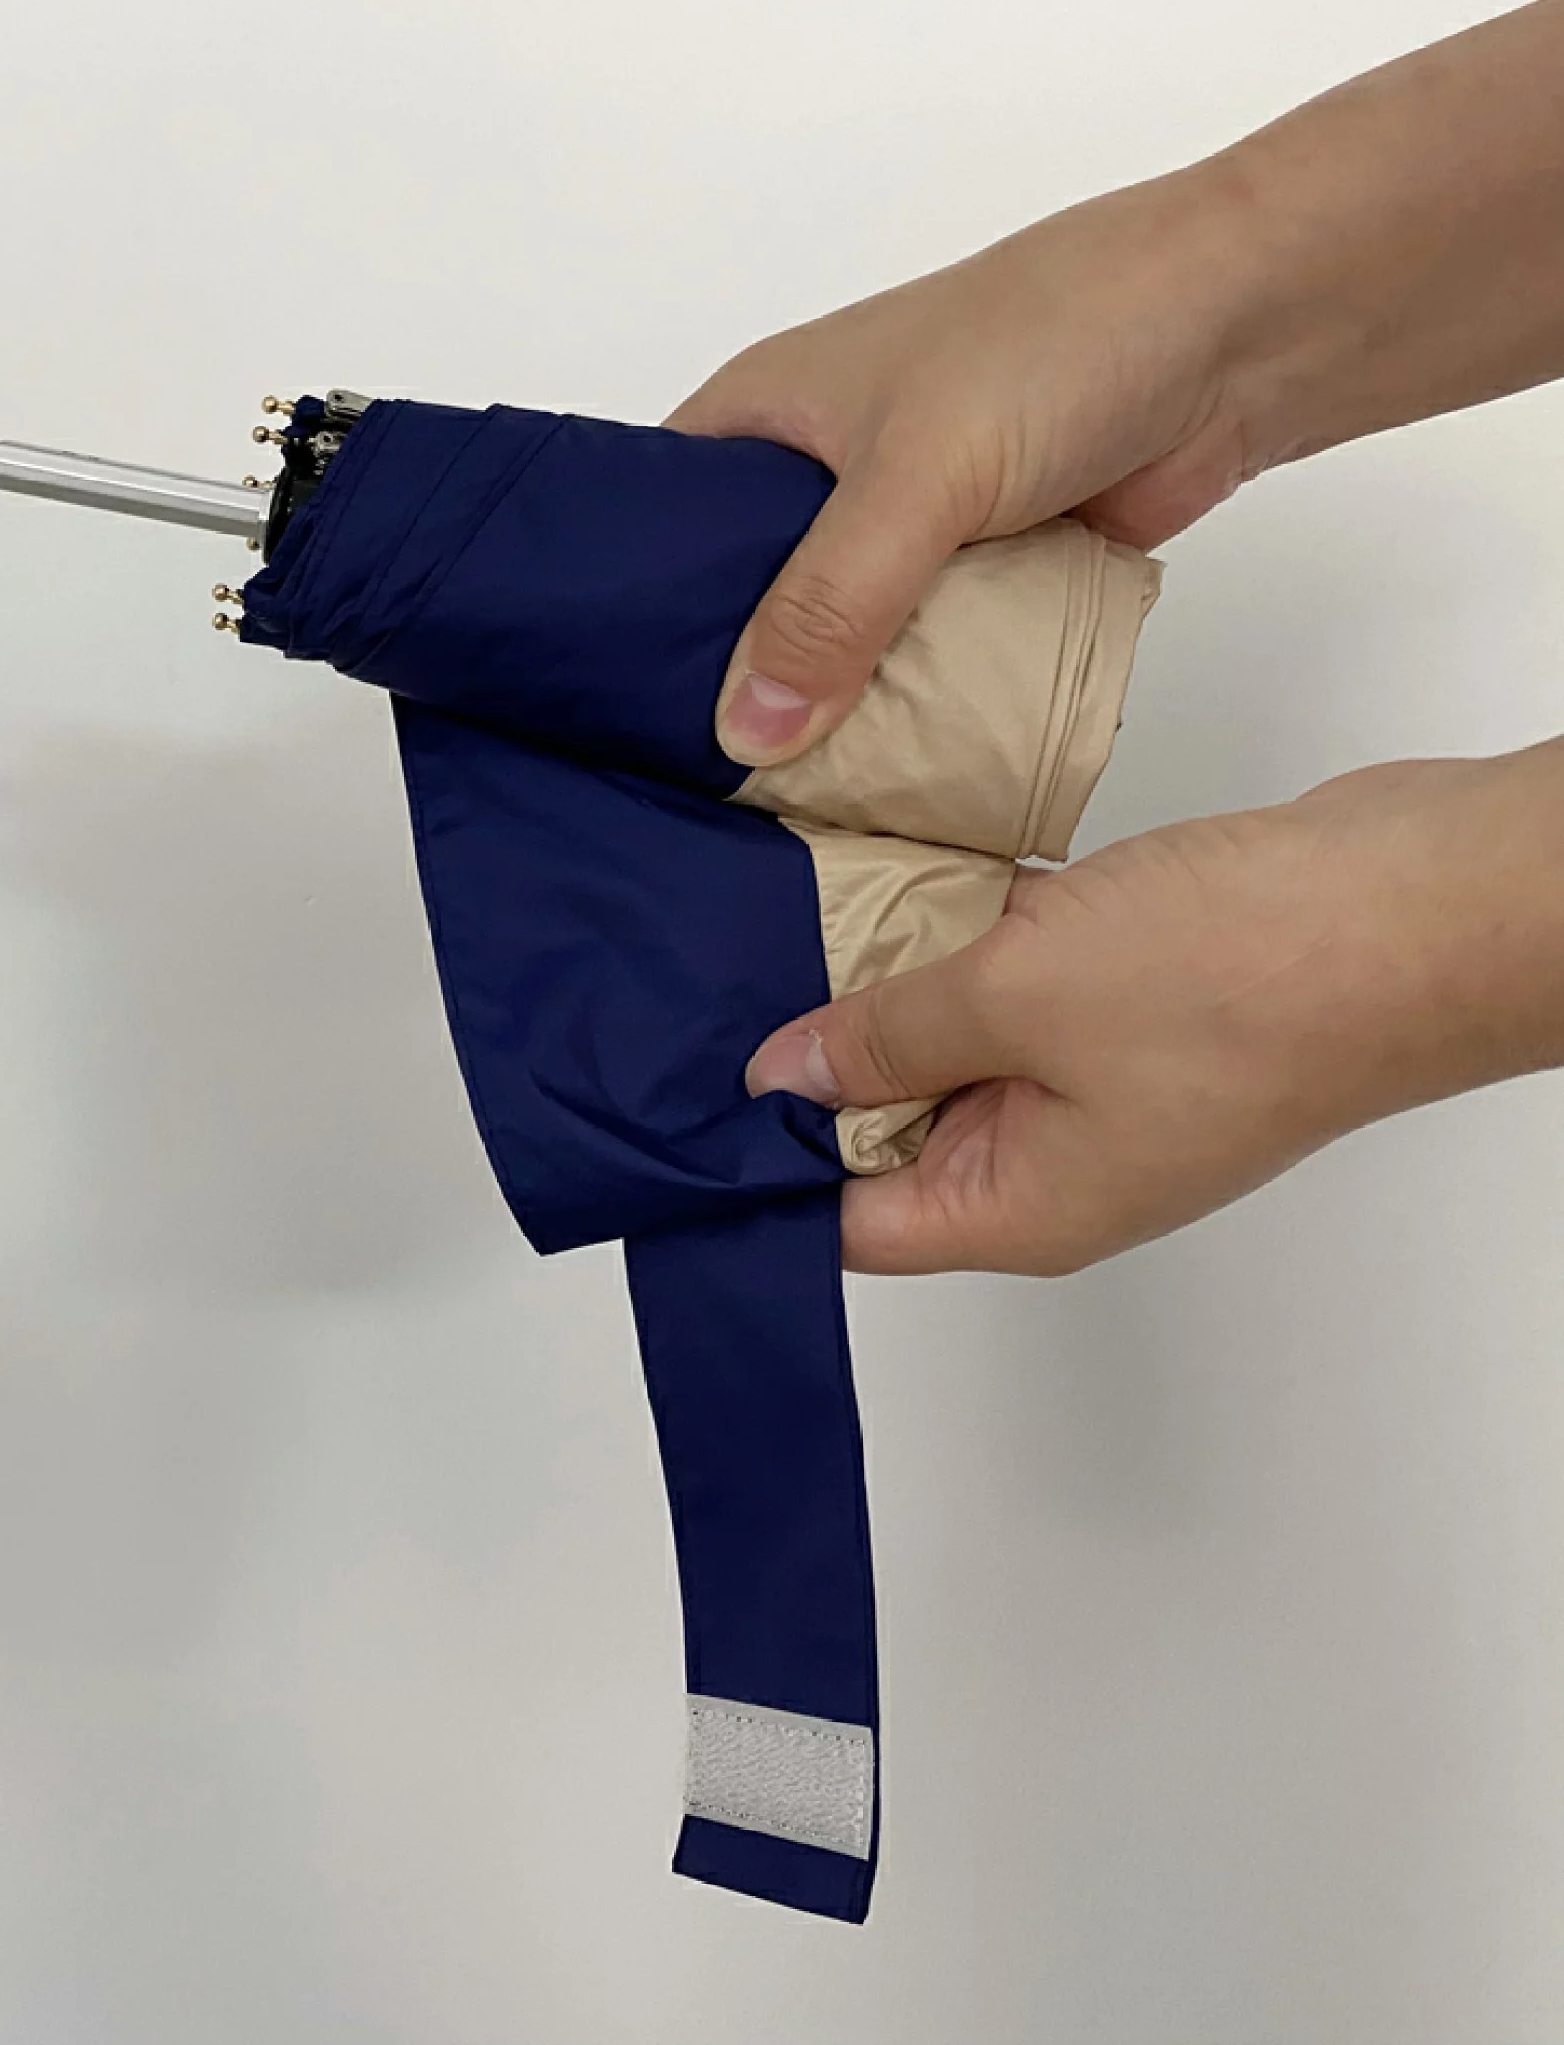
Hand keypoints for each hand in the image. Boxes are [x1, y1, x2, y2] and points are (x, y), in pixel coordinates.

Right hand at [670, 0, 1563, 767]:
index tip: (592, 713)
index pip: (650, 524)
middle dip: (723, 687)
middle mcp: (818, 474)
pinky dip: (904, 713)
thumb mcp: (915, 476)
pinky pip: (917, 663)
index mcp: (765, 414)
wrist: (1243, 330)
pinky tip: (871, 785)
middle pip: (737, 603)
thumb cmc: (1059, 342)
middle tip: (675, 794)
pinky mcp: (977, 574)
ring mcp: (903, 530)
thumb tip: (746, 739)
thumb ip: (828, 606)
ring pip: (833, 643)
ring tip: (761, 815)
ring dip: (821, 713)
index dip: (617, 612)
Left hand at [744, 744, 1563, 1275]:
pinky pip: (1012, 981)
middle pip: (891, 1132)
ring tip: (770, 921)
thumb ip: (886, 1036)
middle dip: (814, 1062)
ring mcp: (1096, 1080)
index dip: (762, 1166)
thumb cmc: (1246, 980)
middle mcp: (1050, 1160)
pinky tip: (887, 876)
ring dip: (884, 984)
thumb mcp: (1018, 997)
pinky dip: (958, 936)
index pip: (850, 1220)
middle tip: (707, 983)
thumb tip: (779, 1078)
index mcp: (1017, 1206)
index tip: (679, 1096)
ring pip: (949, 1044)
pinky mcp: (1131, 1003)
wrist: (1417, 902)